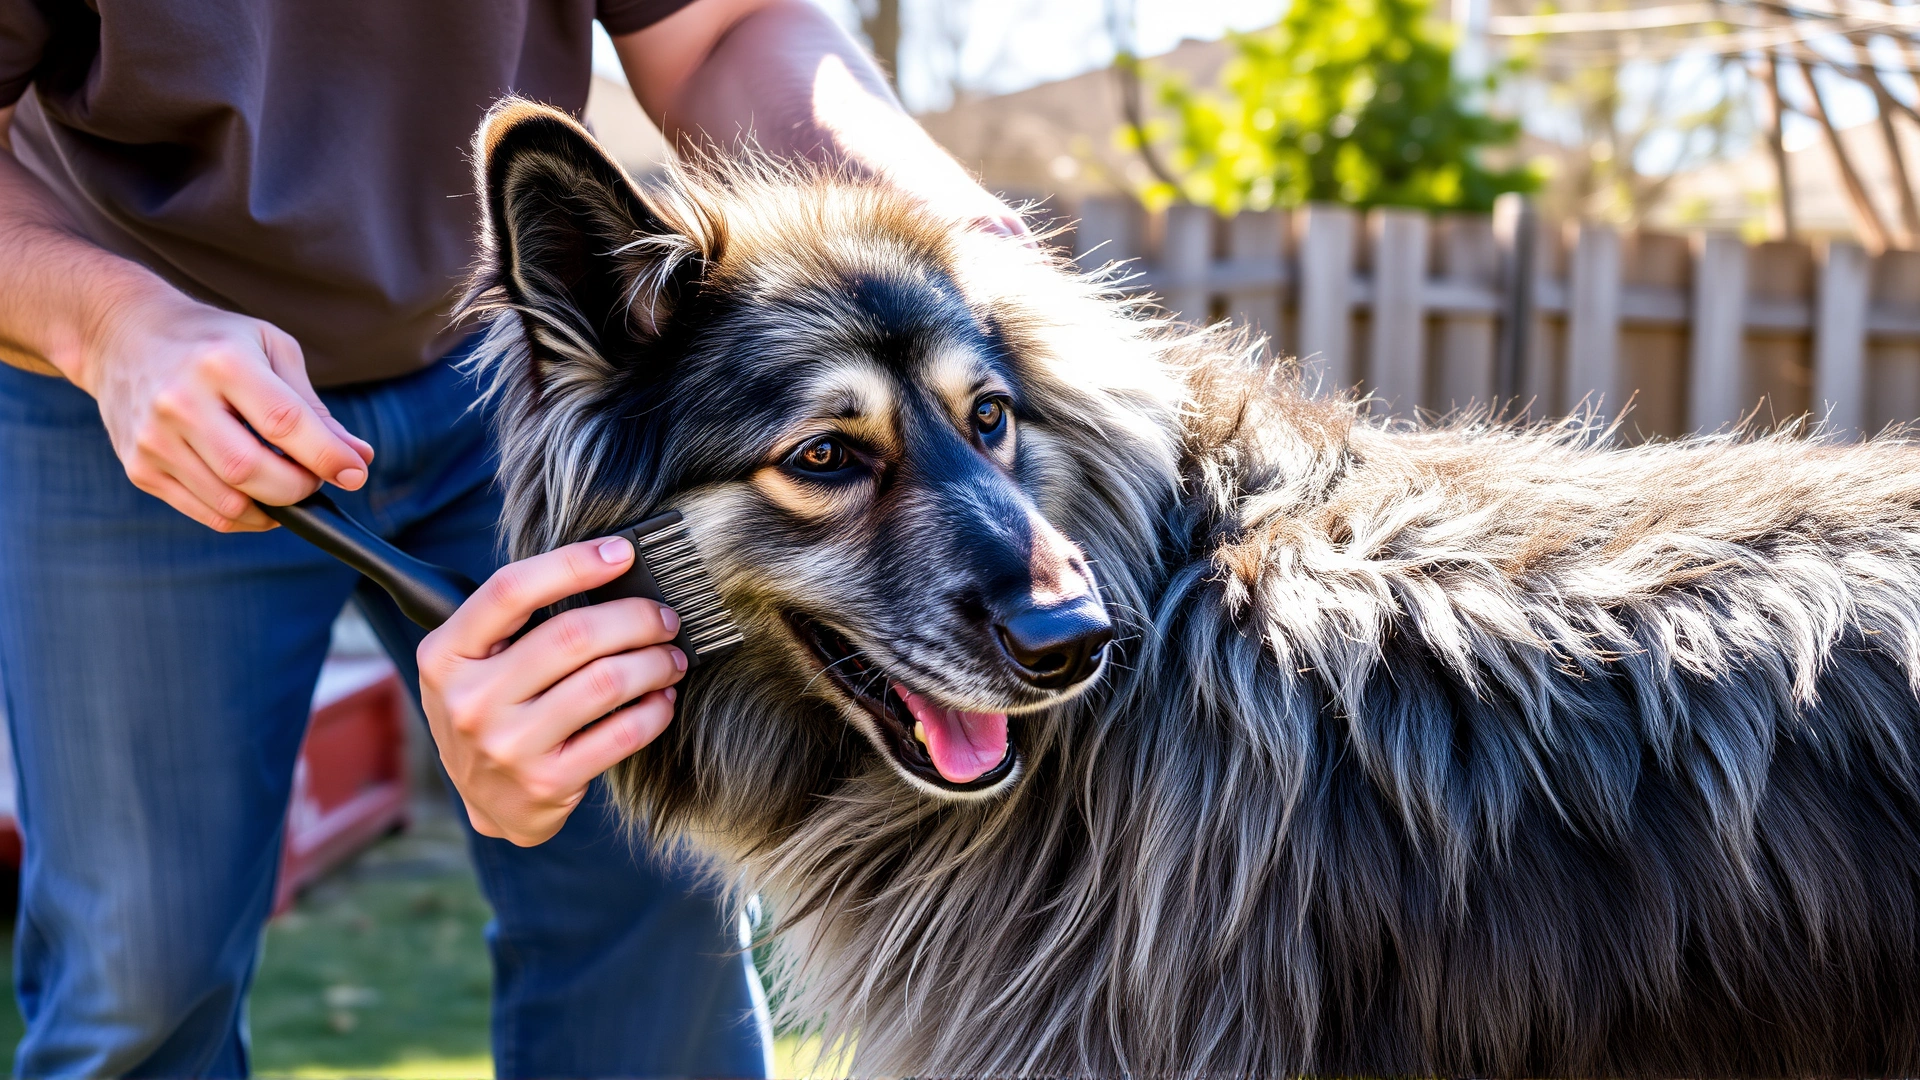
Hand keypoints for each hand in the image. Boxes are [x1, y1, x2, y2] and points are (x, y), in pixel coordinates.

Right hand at [75, 288, 373, 530]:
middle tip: (316, 479)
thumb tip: (358, 458)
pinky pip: (206, 512)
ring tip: (289, 486)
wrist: (122, 333)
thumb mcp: (270, 349)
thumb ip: (313, 407)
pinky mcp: (140, 467)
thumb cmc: (213, 340)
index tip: (355, 474)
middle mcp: (180, 401)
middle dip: (300, 487)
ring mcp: (154, 438)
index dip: (327, 456)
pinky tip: (259, 498)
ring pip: (230, 501)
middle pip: (253, 470)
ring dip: (275, 507)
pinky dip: (245, 515)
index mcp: (222, 363)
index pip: (284, 423)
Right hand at [418, 536, 685, 845]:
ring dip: (655, 662)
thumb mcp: (473, 662)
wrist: (488, 801)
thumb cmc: (491, 710)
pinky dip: (655, 710)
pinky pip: (622, 734)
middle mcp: (470, 700)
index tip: (624, 553)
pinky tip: (662, 698)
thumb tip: (609, 567)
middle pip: (572, 635)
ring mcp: (507, 746)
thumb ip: (517, 620)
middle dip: (635, 618)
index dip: (574, 564)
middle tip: (664, 618)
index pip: (511, 590)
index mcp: (446, 655)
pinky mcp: (547, 783)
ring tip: (671, 658)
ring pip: (606, 682)